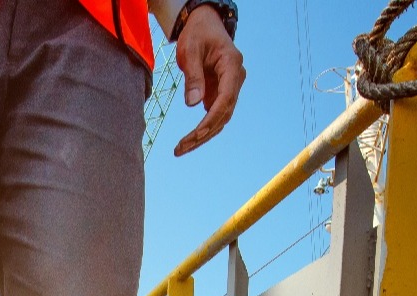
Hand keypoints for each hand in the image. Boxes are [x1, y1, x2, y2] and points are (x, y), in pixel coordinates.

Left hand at [171, 6, 244, 156]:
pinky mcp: (221, 93)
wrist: (204, 25)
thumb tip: (193, 105)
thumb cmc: (196, 34)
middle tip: (180, 149)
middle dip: (203, 134)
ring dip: (202, 136)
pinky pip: (214, 115)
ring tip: (180, 149)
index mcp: (232, 65)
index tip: (196, 134)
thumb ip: (193, 77)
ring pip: (221, 118)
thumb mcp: (189, 51)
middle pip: (224, 113)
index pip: (226, 98)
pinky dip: (202, 129)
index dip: (211, 118)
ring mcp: (230, 87)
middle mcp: (236, 79)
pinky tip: (187, 142)